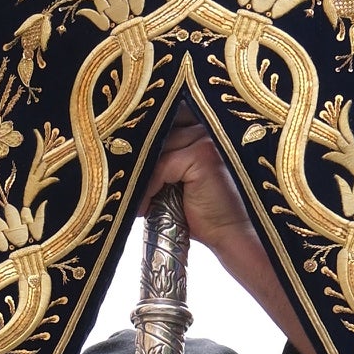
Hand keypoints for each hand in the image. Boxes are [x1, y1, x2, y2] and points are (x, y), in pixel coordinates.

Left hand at [142, 113, 320, 353]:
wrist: (233, 234)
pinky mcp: (202, 154)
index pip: (163, 120)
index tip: (123, 157)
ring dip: (140, 179)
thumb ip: (158, 161)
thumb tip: (120, 157)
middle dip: (137, 160)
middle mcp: (207, 124)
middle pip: (155, 133)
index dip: (144, 139)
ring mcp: (206, 137)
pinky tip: (146, 208)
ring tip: (137, 204)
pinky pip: (161, 166)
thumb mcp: (176, 181)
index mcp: (203, 125)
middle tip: (120, 184)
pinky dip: (148, 188)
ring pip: (155, 151)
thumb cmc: (205, 210)